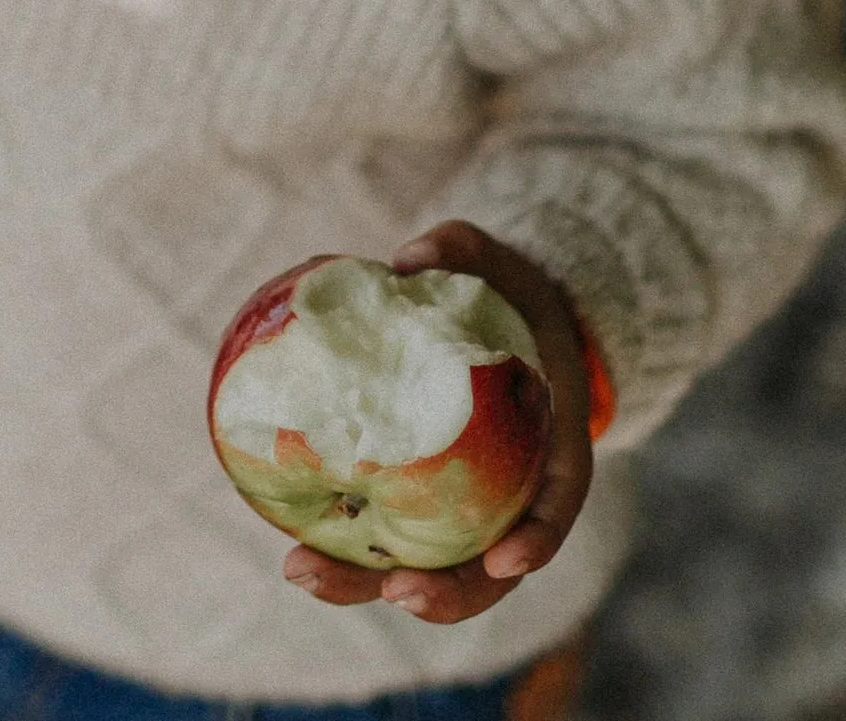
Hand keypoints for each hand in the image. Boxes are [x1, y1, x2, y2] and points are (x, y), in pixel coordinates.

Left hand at [282, 221, 593, 624]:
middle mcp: (511, 496)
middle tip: (393, 592)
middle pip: (487, 570)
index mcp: (553, 448)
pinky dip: (342, 546)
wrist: (503, 322)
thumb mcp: (499, 263)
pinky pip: (383, 533)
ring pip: (426, 569)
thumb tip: (409, 258)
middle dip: (445, 595)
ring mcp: (462, 509)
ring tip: (301, 572)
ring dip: (367, 584)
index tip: (505, 561)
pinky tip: (288, 545)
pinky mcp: (413, 501)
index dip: (537, 539)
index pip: (556, 505)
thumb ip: (461, 249)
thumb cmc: (506, 296)